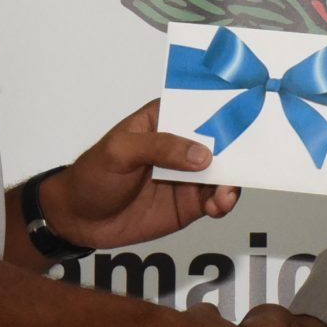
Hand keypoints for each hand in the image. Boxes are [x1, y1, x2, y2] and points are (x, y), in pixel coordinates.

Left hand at [41, 100, 238, 249]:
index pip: (198, 105)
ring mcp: (187, 174)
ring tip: (225, 194)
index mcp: (163, 119)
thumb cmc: (92, 175)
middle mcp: (181, 144)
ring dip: (232, 180)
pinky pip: (215, 199)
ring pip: (223, 172)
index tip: (248, 109)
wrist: (78, 220)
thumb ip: (160, 148)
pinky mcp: (190, 203)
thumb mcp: (119, 152)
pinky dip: (223, 202)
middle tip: (247, 160)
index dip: (223, 106)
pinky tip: (218, 206)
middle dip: (238, 148)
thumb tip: (202, 154)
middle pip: (220, 140)